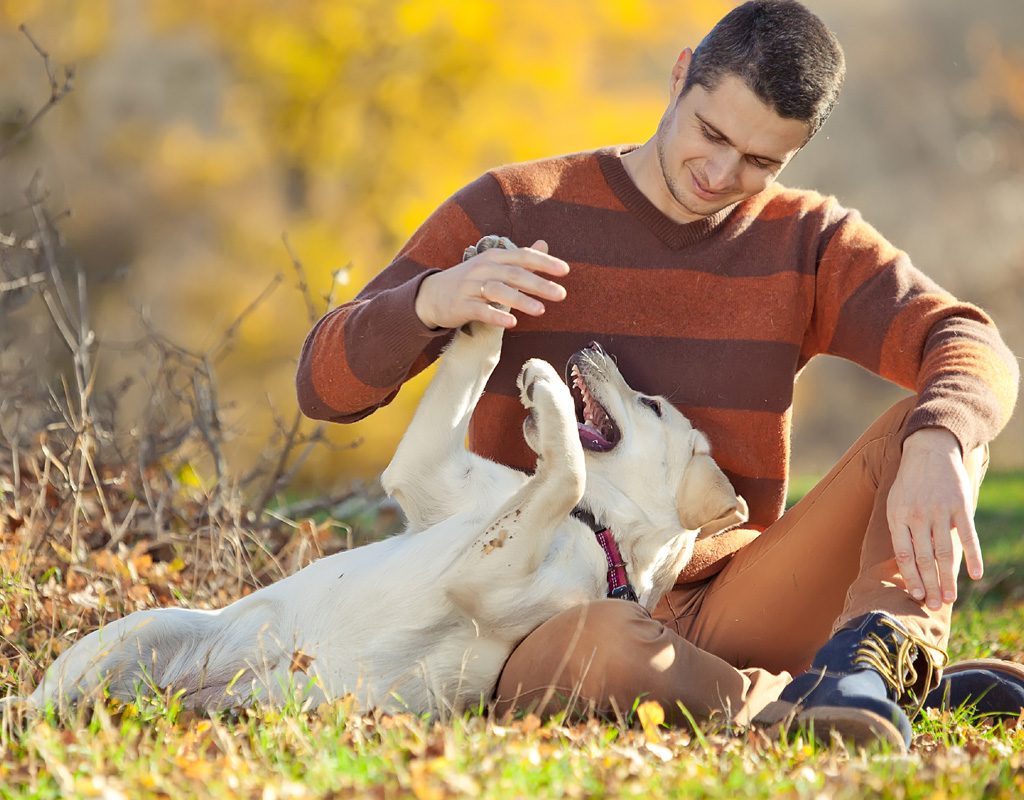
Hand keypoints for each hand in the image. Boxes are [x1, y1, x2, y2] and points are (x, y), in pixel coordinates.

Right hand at [414, 240, 568, 329]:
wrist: (432, 295)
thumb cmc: (470, 281)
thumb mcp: (494, 265)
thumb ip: (520, 258)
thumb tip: (545, 244)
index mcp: (494, 257)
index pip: (522, 256)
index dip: (543, 262)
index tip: (565, 270)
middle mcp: (483, 268)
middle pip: (514, 274)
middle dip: (539, 284)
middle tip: (561, 294)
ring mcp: (470, 287)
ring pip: (498, 291)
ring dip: (520, 300)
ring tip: (541, 310)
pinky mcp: (461, 306)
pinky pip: (480, 310)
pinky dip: (496, 316)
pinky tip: (511, 323)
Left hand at [886, 427, 982, 609]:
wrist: (929, 451)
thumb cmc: (909, 484)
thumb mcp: (894, 504)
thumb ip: (900, 531)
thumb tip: (905, 564)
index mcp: (898, 517)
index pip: (903, 555)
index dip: (911, 577)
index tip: (917, 596)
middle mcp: (918, 516)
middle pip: (925, 558)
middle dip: (930, 585)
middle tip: (935, 606)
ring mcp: (940, 511)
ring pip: (945, 552)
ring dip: (948, 578)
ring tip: (950, 599)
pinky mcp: (961, 506)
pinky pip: (968, 536)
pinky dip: (973, 556)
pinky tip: (975, 575)